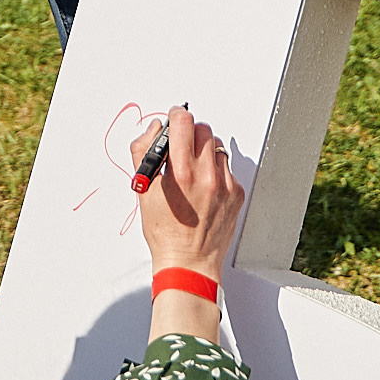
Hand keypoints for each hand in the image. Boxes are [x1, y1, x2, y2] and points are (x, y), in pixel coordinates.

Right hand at [133, 106, 242, 279]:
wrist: (189, 263)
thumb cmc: (164, 231)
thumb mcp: (144, 191)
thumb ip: (143, 153)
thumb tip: (154, 129)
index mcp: (181, 173)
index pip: (183, 121)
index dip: (175, 116)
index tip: (172, 120)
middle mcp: (207, 175)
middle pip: (202, 128)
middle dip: (189, 133)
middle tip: (180, 147)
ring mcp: (225, 184)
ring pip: (216, 146)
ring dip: (204, 150)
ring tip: (192, 169)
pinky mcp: (236, 193)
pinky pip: (226, 167)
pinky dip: (215, 170)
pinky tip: (204, 187)